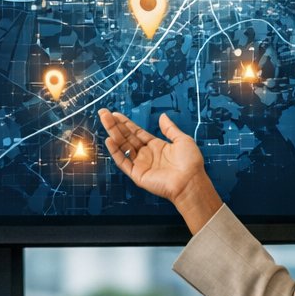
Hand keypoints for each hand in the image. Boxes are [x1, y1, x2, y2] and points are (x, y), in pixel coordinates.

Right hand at [97, 110, 222, 230]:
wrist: (190, 181)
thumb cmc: (190, 163)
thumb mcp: (182, 140)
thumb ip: (169, 128)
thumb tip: (163, 116)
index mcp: (156, 146)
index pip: (136, 132)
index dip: (126, 123)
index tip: (116, 114)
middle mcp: (146, 154)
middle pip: (126, 137)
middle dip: (115, 125)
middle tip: (104, 113)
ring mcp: (141, 164)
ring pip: (123, 146)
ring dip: (113, 134)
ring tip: (104, 121)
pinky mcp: (137, 174)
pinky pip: (123, 162)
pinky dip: (115, 152)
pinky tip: (109, 140)